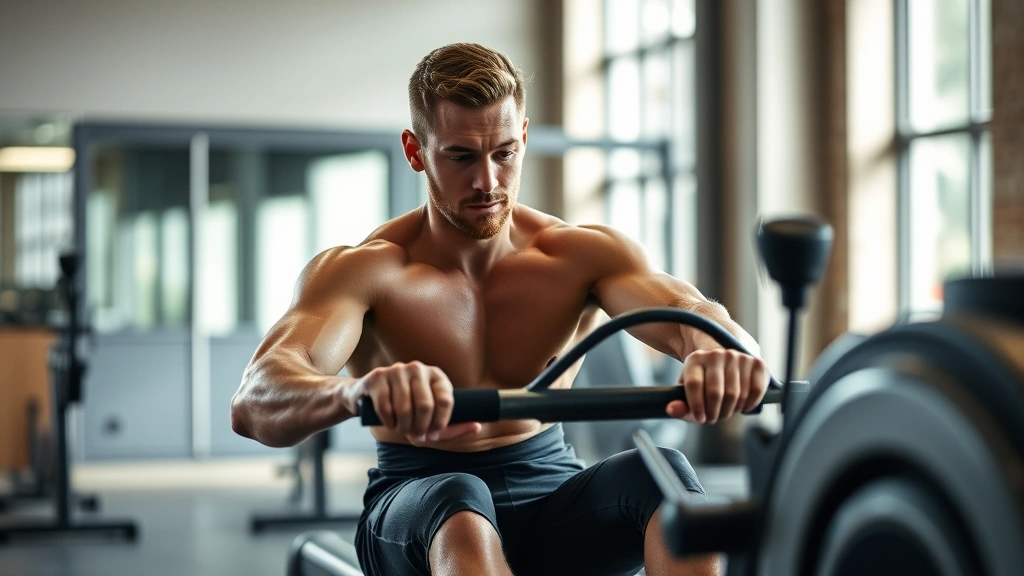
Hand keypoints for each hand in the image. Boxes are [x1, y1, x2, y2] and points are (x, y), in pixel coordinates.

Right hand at [342, 361, 480, 441]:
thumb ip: (453, 427)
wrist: (370, 398)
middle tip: (416, 435)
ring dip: (403, 427)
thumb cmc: (408, 412)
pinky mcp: (377, 377)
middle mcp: (418, 368)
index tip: (433, 434)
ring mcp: (397, 370)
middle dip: (421, 428)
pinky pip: (385, 406)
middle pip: (425, 406)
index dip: (440, 423)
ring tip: (402, 429)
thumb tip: (477, 427)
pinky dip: (388, 422)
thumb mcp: (431, 419)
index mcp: (436, 376)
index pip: (446, 400)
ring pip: (404, 408)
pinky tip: (389, 423)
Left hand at [666, 349, 769, 423]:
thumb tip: (671, 410)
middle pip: (715, 392)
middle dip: (714, 413)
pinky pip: (755, 391)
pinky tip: (742, 406)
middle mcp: (716, 354)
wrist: (727, 365)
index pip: (694, 384)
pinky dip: (748, 405)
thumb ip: (680, 404)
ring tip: (725, 411)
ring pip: (736, 394)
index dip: (696, 406)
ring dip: (730, 411)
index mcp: (695, 359)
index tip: (699, 418)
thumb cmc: (705, 384)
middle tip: (713, 418)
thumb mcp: (689, 393)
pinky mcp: (757, 363)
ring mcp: (738, 357)